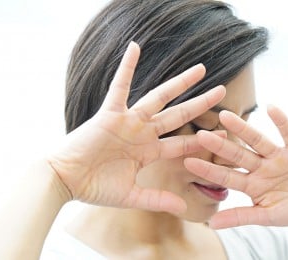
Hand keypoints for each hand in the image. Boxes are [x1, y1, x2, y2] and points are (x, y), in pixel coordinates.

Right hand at [47, 41, 225, 213]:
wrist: (65, 180)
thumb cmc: (95, 188)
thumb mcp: (130, 196)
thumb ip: (157, 200)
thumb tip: (184, 210)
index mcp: (148, 152)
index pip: (181, 144)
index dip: (201, 141)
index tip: (222, 134)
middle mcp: (142, 133)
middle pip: (178, 115)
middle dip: (200, 103)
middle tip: (223, 91)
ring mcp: (128, 122)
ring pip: (159, 98)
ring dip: (179, 83)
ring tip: (200, 69)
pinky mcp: (109, 114)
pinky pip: (118, 87)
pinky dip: (126, 68)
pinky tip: (134, 47)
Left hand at [184, 105, 287, 227]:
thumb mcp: (267, 216)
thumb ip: (241, 217)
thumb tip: (211, 224)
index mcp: (251, 184)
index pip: (226, 176)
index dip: (208, 169)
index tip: (188, 162)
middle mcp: (260, 167)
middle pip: (237, 154)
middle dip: (220, 146)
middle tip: (200, 134)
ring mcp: (277, 156)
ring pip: (257, 140)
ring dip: (242, 128)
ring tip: (225, 115)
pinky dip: (281, 121)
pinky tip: (271, 107)